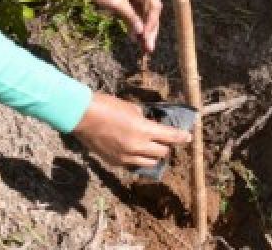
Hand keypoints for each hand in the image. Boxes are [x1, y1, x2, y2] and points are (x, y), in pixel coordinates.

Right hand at [71, 92, 192, 167]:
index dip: (182, 137)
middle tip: (165, 139)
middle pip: (162, 152)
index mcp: (143, 130)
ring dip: (154, 155)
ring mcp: (126, 157)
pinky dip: (139, 159)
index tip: (188, 137)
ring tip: (151, 147)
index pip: (170, 136)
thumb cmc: (107, 106)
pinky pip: (134, 165)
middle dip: (166, 145)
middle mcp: (137, 147)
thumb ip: (144, 118)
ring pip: (150, 163)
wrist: (82, 117)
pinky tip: (136, 151)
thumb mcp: (131, 108)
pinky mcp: (115, 162)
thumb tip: (151, 124)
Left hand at [77, 0, 160, 53]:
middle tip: (148, 48)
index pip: (154, 7)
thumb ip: (129, 16)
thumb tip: (141, 31)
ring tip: (143, 46)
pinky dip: (134, 21)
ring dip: (143, 28)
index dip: (151, 24)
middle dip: (150, 29)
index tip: (146, 38)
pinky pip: (135, 9)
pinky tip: (134, 36)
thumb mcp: (114, 2)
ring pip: (144, 12)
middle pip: (151, 11)